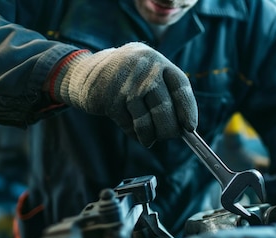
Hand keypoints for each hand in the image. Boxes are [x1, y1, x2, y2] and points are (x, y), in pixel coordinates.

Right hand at [49, 43, 197, 146]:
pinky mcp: (110, 99)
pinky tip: (135, 132)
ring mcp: (125, 83)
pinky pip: (130, 126)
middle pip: (165, 108)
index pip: (181, 86)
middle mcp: (143, 69)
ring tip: (150, 138)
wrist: (84, 73)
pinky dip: (135, 134)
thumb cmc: (126, 79)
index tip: (190, 127)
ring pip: (147, 121)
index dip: (188, 109)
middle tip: (169, 136)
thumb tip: (185, 127)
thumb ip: (165, 93)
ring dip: (150, 135)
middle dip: (169, 129)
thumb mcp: (147, 73)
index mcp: (157, 60)